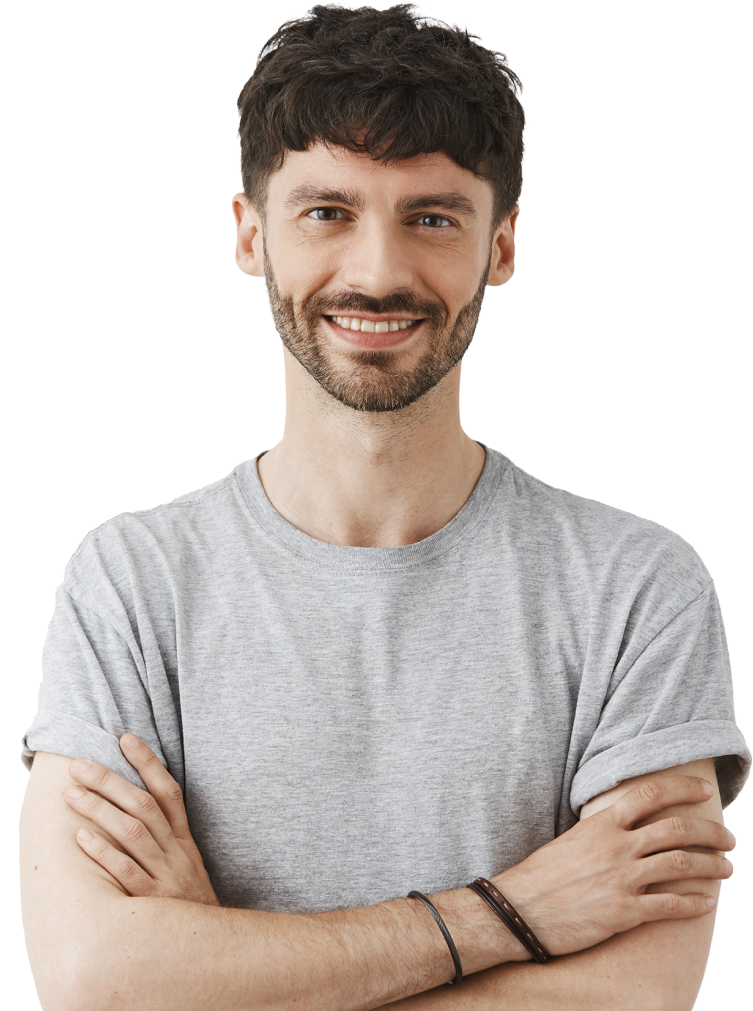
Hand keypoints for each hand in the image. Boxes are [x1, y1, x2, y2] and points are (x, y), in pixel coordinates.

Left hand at [65, 733, 219, 906]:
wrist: (210, 947)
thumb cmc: (187, 902)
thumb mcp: (185, 864)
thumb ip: (165, 837)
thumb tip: (134, 805)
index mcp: (183, 840)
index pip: (168, 791)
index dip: (148, 762)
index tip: (125, 738)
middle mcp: (175, 852)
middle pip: (144, 805)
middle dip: (110, 781)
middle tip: (79, 764)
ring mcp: (165, 875)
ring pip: (133, 832)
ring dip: (100, 810)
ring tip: (72, 793)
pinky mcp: (152, 902)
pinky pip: (126, 872)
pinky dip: (104, 852)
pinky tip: (81, 837)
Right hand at [491, 776, 735, 957]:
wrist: (518, 910)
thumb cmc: (543, 875)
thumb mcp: (573, 839)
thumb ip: (604, 830)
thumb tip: (628, 823)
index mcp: (602, 823)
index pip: (651, 794)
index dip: (683, 789)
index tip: (705, 790)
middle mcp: (616, 846)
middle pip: (677, 829)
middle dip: (710, 832)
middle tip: (729, 839)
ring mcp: (621, 879)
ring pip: (681, 865)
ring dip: (711, 865)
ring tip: (727, 868)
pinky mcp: (623, 913)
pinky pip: (670, 906)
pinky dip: (694, 903)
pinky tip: (707, 903)